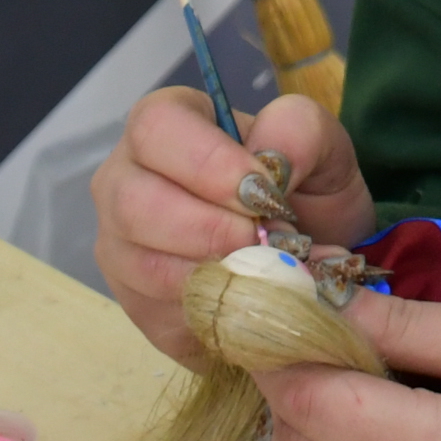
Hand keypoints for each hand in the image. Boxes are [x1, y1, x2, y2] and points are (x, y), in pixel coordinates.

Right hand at [90, 84, 373, 363]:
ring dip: (216, 273)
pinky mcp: (137, 306)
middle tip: (266, 239)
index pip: (154, 129)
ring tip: (267, 268)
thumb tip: (273, 160)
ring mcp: (122, 248)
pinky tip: (251, 296)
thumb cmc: (302, 185)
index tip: (261, 192)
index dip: (207, 162)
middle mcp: (125, 182)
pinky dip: (216, 311)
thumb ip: (298, 131)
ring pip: (144, 267)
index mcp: (164, 126)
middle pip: (135, 205)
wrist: (308, 252)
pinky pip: (161, 315)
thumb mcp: (319, 144)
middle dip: (211, 228)